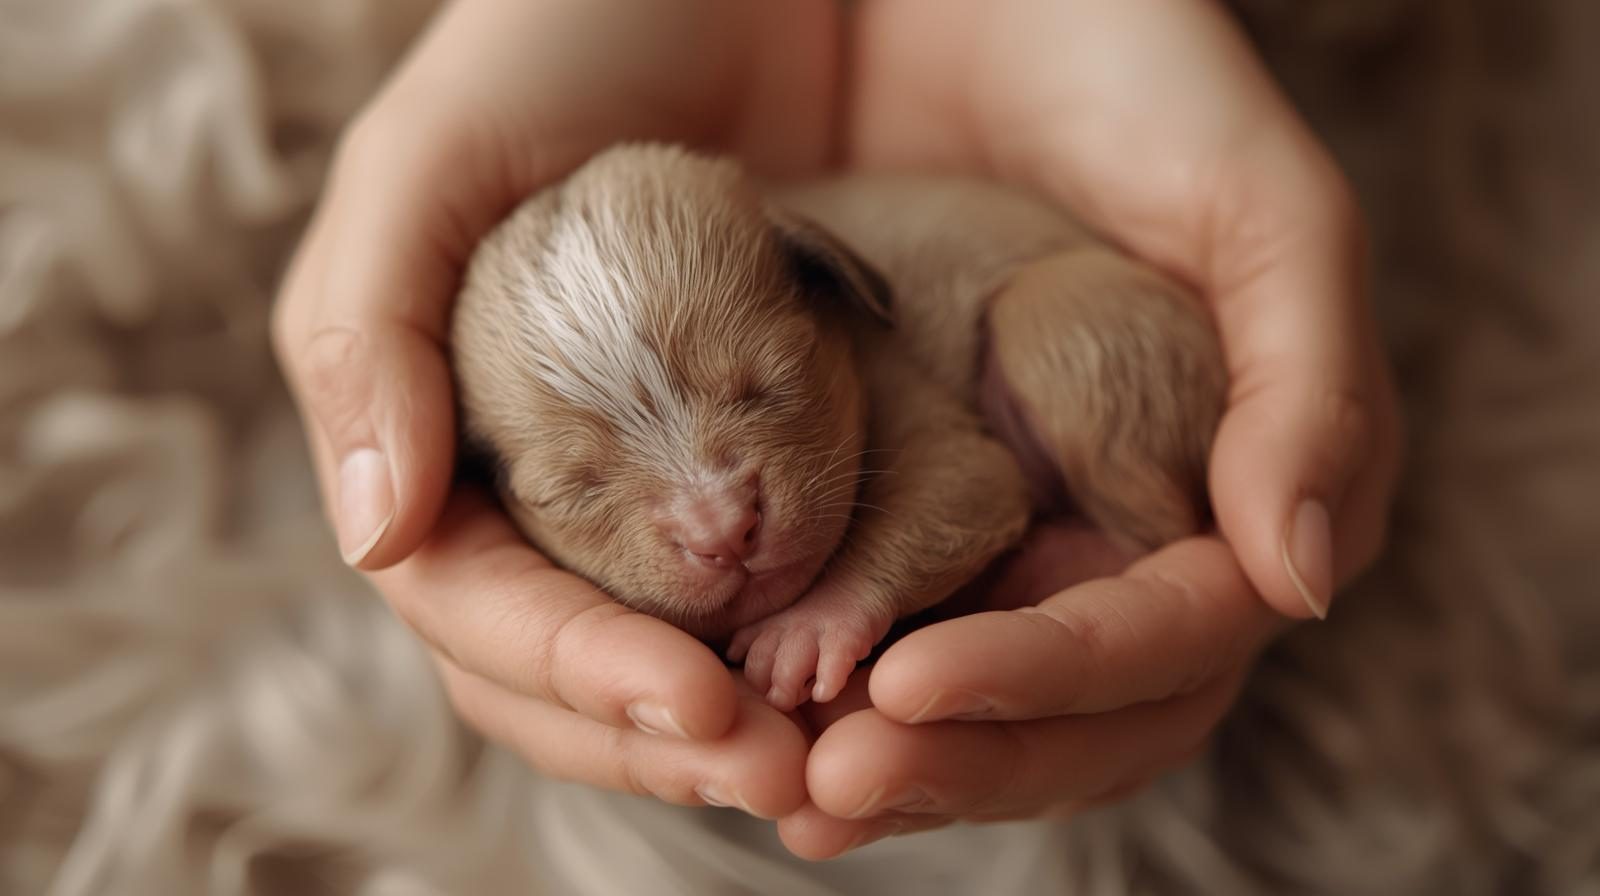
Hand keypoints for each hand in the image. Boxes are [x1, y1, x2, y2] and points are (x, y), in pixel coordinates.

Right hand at [270, 0, 843, 815]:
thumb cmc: (561, 31)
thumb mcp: (433, 155)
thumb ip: (368, 330)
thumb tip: (372, 540)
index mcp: (440, 433)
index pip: (480, 609)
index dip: (575, 675)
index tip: (694, 706)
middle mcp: (541, 477)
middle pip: (573, 669)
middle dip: (664, 737)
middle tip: (785, 772)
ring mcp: (649, 472)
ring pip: (672, 650)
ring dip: (744, 724)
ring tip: (836, 759)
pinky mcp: (757, 446)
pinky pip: (776, 574)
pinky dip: (814, 641)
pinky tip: (878, 670)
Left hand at [780, 0, 1402, 856]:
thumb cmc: (1115, 51)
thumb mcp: (1247, 197)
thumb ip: (1309, 379)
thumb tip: (1303, 583)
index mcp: (1205, 473)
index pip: (1161, 640)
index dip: (1055, 682)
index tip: (919, 687)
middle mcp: (1100, 511)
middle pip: (1064, 711)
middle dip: (956, 758)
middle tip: (829, 783)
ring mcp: (996, 501)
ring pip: (963, 694)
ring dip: (880, 756)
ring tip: (778, 781)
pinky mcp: (886, 474)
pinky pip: (860, 610)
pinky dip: (810, 673)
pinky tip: (734, 711)